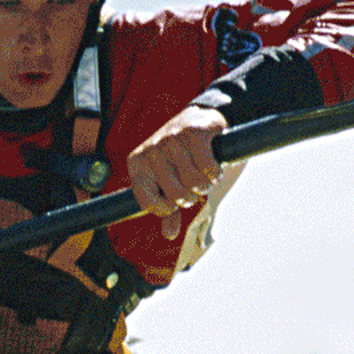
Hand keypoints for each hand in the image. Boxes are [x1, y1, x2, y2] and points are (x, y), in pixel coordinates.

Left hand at [127, 105, 227, 240]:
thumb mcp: (170, 181)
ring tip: (204, 174)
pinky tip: (214, 166)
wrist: (201, 119)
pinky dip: (215, 172)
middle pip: (176, 196)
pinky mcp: (193, 132)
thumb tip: (168, 234)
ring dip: (206, 184)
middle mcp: (151, 150)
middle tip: (195, 185)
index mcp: (137, 164)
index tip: (176, 200)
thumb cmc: (183, 156)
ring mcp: (171, 139)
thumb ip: (168, 208)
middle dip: (191, 196)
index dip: (167, 208)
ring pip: (193, 182)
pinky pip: (207, 167)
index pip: (148, 203)